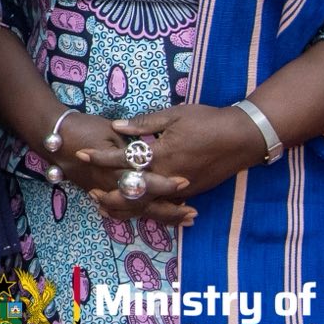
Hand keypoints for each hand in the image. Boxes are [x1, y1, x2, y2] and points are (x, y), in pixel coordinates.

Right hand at [50, 111, 195, 225]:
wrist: (54, 135)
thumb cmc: (83, 128)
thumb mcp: (110, 131)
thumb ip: (133, 144)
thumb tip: (155, 153)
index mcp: (116, 168)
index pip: (145, 182)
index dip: (166, 184)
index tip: (186, 183)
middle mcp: (111, 186)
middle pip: (144, 204)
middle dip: (169, 210)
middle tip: (193, 213)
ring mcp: (105, 192)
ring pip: (136, 211)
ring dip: (160, 216)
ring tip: (184, 218)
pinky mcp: (101, 193)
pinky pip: (124, 210)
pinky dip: (142, 215)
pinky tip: (158, 214)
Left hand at [97, 105, 262, 213]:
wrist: (243, 137)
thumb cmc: (208, 121)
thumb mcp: (174, 115)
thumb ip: (143, 124)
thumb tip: (116, 126)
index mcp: (161, 156)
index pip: (123, 159)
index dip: (100, 157)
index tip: (81, 154)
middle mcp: (169, 177)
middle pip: (133, 192)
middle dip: (110, 194)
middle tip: (90, 193)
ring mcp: (181, 189)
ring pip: (149, 204)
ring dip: (127, 206)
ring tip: (107, 206)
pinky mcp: (192, 193)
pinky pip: (165, 205)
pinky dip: (148, 207)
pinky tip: (137, 206)